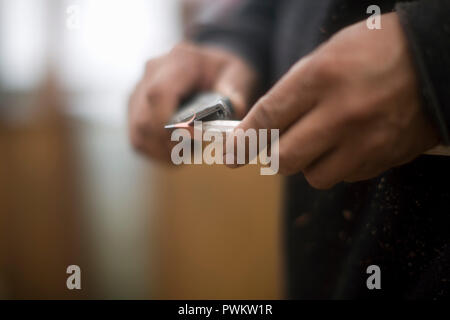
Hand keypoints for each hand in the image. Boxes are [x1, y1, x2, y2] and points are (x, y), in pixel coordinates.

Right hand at [128, 42, 259, 161]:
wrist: (210, 65)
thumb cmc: (223, 71)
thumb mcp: (238, 75)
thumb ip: (235, 92)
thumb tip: (233, 108)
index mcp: (179, 61)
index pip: (159, 94)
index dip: (167, 123)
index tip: (186, 141)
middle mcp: (153, 72)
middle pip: (144, 117)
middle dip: (166, 144)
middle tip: (190, 153)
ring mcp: (139, 89)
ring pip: (138, 130)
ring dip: (160, 151)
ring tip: (184, 153)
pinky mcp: (135, 106)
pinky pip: (137, 136)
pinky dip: (154, 150)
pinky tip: (174, 152)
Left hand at [235, 13, 438, 187]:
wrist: (434, 60)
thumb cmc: (374, 52)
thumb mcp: (324, 59)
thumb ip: (291, 95)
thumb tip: (261, 129)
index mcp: (321, 78)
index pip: (267, 119)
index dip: (243, 140)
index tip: (230, 155)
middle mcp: (342, 113)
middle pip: (285, 159)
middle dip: (274, 156)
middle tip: (277, 145)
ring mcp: (366, 140)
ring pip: (314, 176)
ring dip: (308, 162)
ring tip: (322, 139)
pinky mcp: (384, 158)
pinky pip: (344, 176)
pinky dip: (337, 165)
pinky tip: (348, 142)